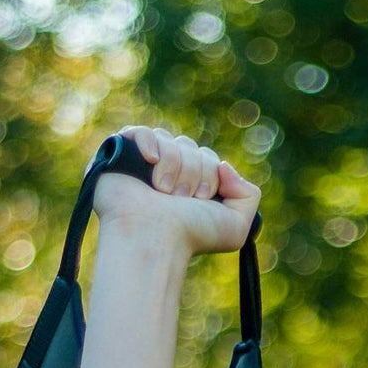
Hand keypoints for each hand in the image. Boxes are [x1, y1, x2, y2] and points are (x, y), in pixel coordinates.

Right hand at [94, 124, 260, 258]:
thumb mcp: (237, 226)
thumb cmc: (191, 236)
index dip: (210, 174)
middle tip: (181, 199)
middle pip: (191, 147)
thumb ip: (248, 195)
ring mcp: (141, 165)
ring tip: (163, 192)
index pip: (207, 158)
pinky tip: (150, 162)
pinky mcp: (119, 155)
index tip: (200, 199)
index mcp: (189, 188)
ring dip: (173, 166)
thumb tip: (225, 165)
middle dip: (193, 172)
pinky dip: (149, 143)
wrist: (156, 237)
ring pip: (170, 140)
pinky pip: (140, 131)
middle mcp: (166, 175)